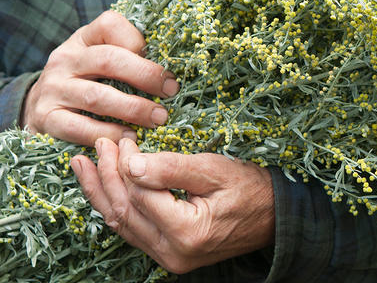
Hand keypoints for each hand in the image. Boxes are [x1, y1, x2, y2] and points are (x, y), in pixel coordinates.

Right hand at [21, 10, 177, 145]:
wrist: (40, 106)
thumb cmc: (87, 80)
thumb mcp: (102, 58)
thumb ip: (130, 55)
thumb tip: (171, 69)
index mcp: (83, 39)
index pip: (110, 25)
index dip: (138, 41)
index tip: (164, 62)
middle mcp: (65, 60)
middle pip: (109, 60)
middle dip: (146, 76)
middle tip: (171, 91)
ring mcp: (52, 89)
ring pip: (97, 97)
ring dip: (133, 109)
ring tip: (158, 118)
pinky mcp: (46, 118)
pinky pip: (79, 128)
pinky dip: (108, 133)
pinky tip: (129, 137)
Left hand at [71, 138, 274, 273]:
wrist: (275, 216)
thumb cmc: (252, 188)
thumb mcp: (216, 170)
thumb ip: (173, 167)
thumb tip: (132, 163)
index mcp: (187, 232)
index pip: (140, 194)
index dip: (126, 164)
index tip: (125, 137)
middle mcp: (173, 253)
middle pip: (124, 211)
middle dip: (106, 175)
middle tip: (100, 144)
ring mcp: (169, 258)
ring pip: (122, 224)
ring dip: (100, 193)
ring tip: (82, 165)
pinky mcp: (168, 254)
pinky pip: (132, 231)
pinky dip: (114, 207)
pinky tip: (102, 189)